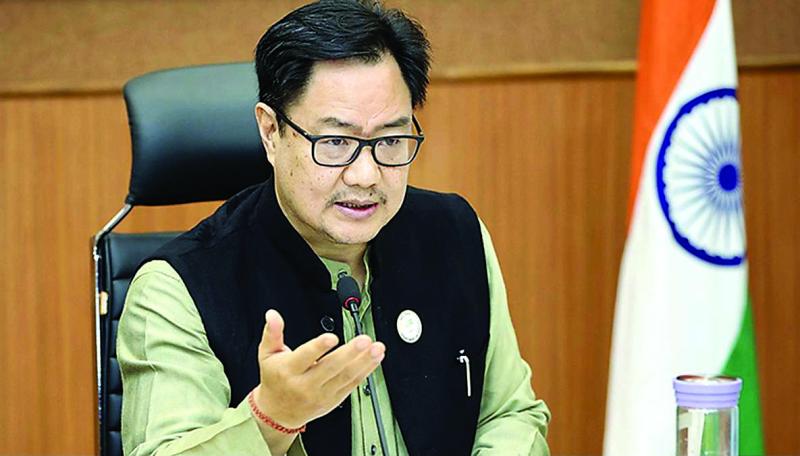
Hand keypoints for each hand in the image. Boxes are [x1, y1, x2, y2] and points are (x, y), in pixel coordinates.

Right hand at [254, 309, 384, 428]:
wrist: (278, 412)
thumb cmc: (274, 379)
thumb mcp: (267, 354)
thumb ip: (272, 333)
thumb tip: (272, 315)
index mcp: (289, 370)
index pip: (305, 357)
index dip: (319, 347)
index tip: (332, 337)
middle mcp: (306, 383)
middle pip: (331, 367)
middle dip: (350, 353)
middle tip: (364, 340)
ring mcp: (321, 393)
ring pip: (346, 376)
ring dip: (364, 361)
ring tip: (376, 348)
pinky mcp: (333, 399)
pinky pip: (352, 384)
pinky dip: (366, 371)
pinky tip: (374, 359)